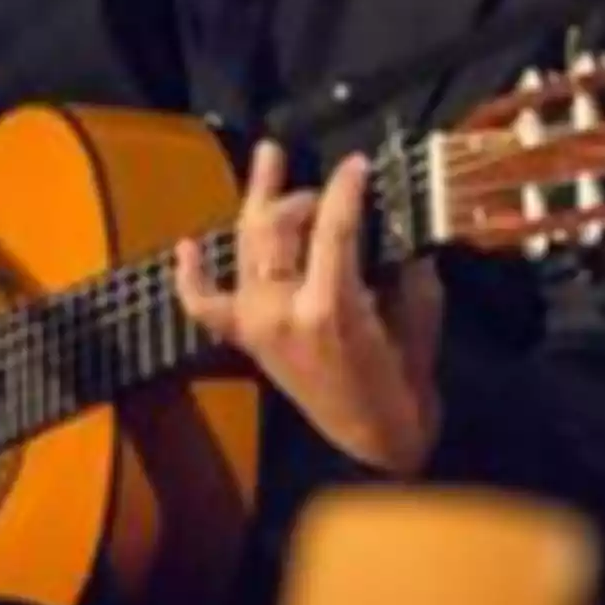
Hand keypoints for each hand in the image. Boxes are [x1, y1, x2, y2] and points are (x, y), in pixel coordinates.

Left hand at [174, 141, 441, 475]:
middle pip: (277, 227)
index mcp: (330, 306)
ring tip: (269, 156)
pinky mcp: (245, 338)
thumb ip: (406, 271)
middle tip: (327, 188)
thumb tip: (397, 226)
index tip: (359, 163)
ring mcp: (255, 322)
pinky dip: (192, 277)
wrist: (369, 447)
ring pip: (245, 244)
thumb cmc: (402, 383)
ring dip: (258, 201)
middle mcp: (281, 309)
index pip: (333, 227)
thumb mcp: (417, 318)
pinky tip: (187, 246)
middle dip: (302, 195)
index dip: (346, 187)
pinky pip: (207, 306)